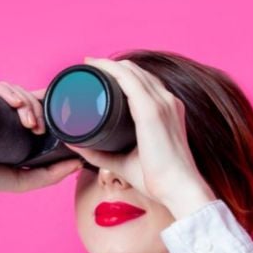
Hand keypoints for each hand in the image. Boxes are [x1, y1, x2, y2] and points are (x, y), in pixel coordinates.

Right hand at [0, 80, 83, 220]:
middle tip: (39, 127)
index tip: (57, 116)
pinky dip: (3, 90)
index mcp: (9, 120)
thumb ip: (51, 175)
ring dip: (24, 100)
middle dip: (36, 107)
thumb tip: (79, 163)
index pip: (31, 101)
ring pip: (8, 88)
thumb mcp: (24, 179)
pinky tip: (15, 103)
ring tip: (30, 122)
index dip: (45, 103)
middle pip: (22, 94)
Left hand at [63, 57, 216, 217]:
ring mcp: (162, 102)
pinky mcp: (152, 110)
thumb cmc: (157, 179)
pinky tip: (96, 66)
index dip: (121, 73)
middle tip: (88, 68)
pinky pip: (129, 79)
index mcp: (166, 110)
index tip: (98, 73)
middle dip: (111, 66)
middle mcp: (167, 101)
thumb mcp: (124, 160)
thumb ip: (99, 153)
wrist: (177, 188)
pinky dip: (111, 70)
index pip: (143, 82)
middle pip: (136, 72)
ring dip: (108, 64)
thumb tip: (75, 144)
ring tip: (88, 64)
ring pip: (131, 71)